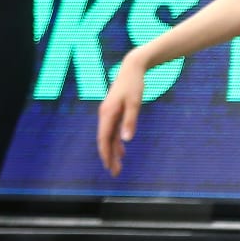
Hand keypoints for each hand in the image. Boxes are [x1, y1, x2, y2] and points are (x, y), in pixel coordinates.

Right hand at [97, 53, 145, 175]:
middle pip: (105, 140)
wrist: (132, 67)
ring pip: (109, 137)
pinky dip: (117, 141)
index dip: (106, 154)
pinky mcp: (114, 111)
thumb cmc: (134, 84)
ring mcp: (109, 113)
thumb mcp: (135, 103)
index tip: (109, 167)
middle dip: (109, 157)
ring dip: (113, 151)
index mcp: (108, 113)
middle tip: (115, 173)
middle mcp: (105, 115)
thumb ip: (130, 121)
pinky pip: (113, 130)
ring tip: (118, 167)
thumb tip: (126, 140)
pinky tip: (122, 151)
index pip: (104, 138)